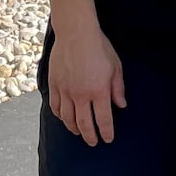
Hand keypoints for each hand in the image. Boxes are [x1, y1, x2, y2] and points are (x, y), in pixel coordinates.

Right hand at [46, 27, 126, 145]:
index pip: (103, 120)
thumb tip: (121, 106)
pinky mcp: (54, 85)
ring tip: (79, 133)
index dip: (106, 132)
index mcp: (99, 91)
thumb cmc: (99, 47)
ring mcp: (65, 91)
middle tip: (93, 142)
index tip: (108, 139)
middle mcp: (81, 95)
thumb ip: (118, 88)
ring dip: (74, 129)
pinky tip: (64, 119)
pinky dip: (60, 116)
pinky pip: (55, 107)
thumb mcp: (115, 66)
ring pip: (68, 118)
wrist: (76, 33)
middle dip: (90, 136)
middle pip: (84, 124)